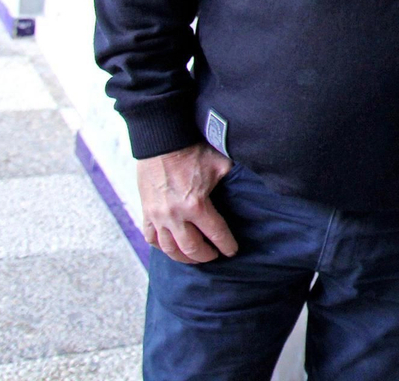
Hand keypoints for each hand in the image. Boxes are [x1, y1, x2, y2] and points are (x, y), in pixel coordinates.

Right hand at [137, 143, 237, 264]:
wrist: (162, 140)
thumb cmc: (193, 150)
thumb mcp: (221, 164)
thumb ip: (234, 179)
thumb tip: (252, 186)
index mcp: (196, 205)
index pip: (216, 234)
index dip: (226, 245)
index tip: (232, 251)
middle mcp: (174, 215)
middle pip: (191, 249)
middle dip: (206, 256)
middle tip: (214, 255)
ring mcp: (158, 216)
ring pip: (169, 249)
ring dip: (184, 257)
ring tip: (195, 257)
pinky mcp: (146, 212)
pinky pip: (151, 238)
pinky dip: (162, 246)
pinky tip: (171, 247)